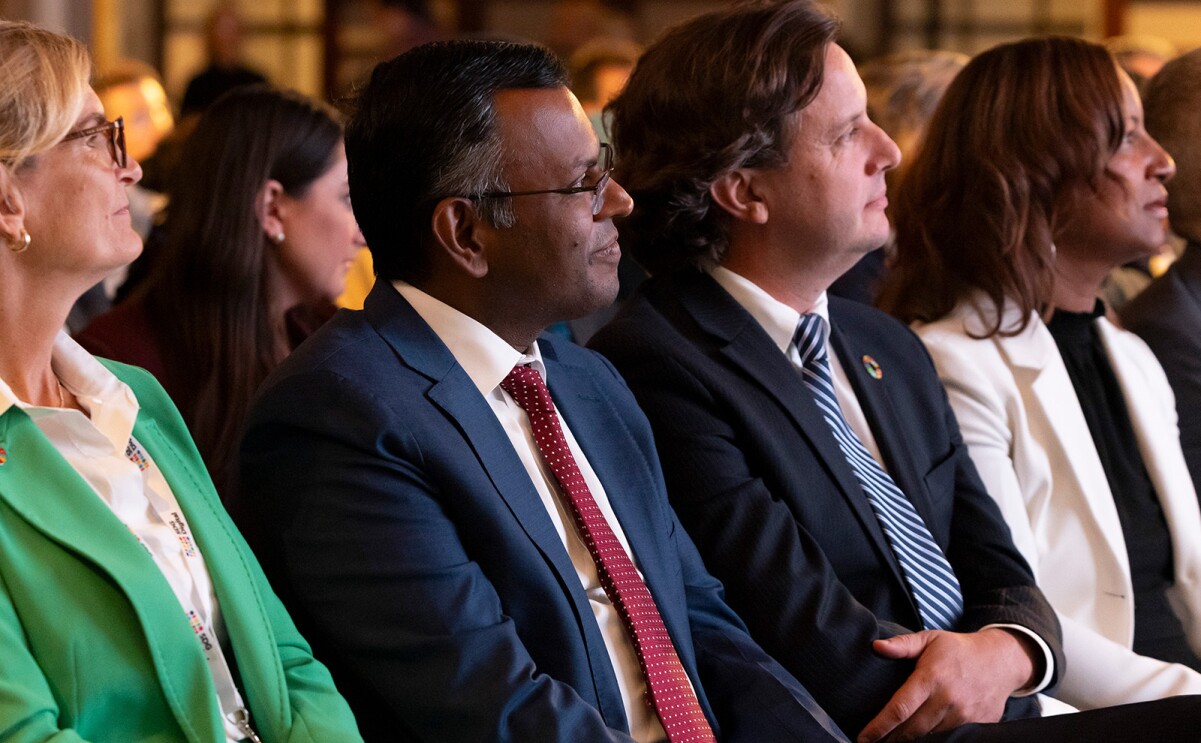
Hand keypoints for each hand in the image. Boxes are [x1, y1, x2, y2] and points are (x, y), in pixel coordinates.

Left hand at [856, 628, 1036, 742]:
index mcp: (931, 677)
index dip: (880, 726)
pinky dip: (935, 739)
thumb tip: (876, 646)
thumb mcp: (929, 638)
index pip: (900, 708)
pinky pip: (950, 738)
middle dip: (892, 739)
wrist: (1001, 660)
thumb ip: (902, 644)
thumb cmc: (958, 649)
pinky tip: (923, 737)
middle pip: (912, 730)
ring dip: (913, 740)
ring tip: (896, 739)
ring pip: (930, 737)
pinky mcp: (978, 724)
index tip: (864, 738)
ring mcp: (965, 715)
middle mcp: (948, 699)